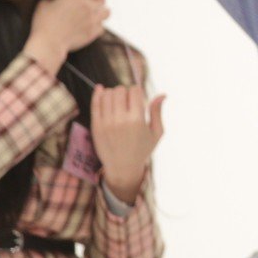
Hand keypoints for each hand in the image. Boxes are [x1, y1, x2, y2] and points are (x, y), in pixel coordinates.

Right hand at [23, 0, 111, 74]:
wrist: (49, 43)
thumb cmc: (44, 23)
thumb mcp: (44, 5)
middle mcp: (88, 6)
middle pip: (102, 0)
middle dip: (97, 1)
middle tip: (90, 5)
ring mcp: (93, 19)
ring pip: (106, 12)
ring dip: (101, 13)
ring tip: (93, 15)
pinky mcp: (94, 32)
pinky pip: (102, 27)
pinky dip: (98, 27)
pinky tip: (89, 28)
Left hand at [91, 85, 164, 203]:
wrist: (123, 167)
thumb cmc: (143, 149)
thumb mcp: (156, 133)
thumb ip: (157, 112)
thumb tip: (162, 94)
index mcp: (137, 120)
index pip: (134, 91)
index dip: (137, 91)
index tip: (138, 97)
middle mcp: (120, 120)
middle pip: (120, 90)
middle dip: (125, 91)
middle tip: (128, 100)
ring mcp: (106, 123)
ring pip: (107, 95)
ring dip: (113, 93)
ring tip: (118, 101)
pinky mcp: (96, 126)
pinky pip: (95, 104)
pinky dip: (98, 94)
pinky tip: (101, 89)